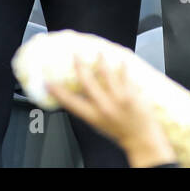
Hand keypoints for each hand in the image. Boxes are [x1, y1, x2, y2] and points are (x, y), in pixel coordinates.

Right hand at [46, 56, 175, 166]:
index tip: (48, 82)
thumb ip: (89, 108)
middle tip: (75, 56)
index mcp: (92, 116)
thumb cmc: (119, 130)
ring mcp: (118, 99)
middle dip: (80, 67)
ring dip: (101, 61)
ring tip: (99, 53)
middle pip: (87, 83)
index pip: (70, 102)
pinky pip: (125, 75)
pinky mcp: (132, 94)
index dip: (57, 92)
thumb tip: (80, 92)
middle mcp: (104, 107)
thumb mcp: (98, 122)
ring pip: (107, 74)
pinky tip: (122, 60)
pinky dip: (122, 66)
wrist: (141, 138)